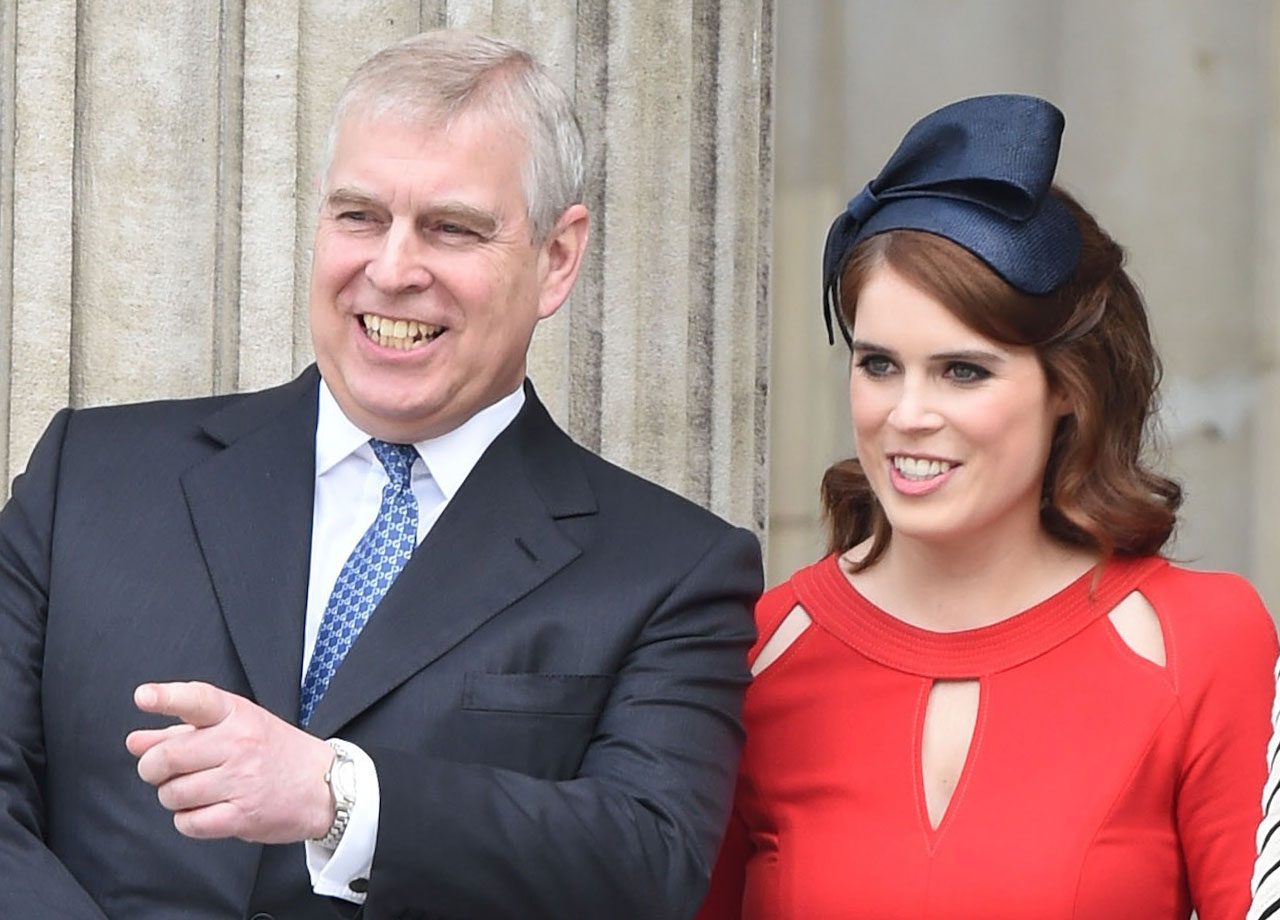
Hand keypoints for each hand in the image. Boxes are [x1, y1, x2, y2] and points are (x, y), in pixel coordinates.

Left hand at [125, 681, 335, 843]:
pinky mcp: (243, 816)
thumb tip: (136, 741)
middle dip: (152, 768)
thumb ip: (182, 731)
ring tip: (193, 790)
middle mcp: (240, 744)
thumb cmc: (275, 752)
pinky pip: (189, 822)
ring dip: (172, 796)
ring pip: (172, 794)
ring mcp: (242, 781)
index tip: (144, 696)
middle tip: (161, 770)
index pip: (199, 700)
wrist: (323, 785)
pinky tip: (204, 809)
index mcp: (238, 716)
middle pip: (167, 757)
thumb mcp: (236, 727)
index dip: (168, 697)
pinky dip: (187, 820)